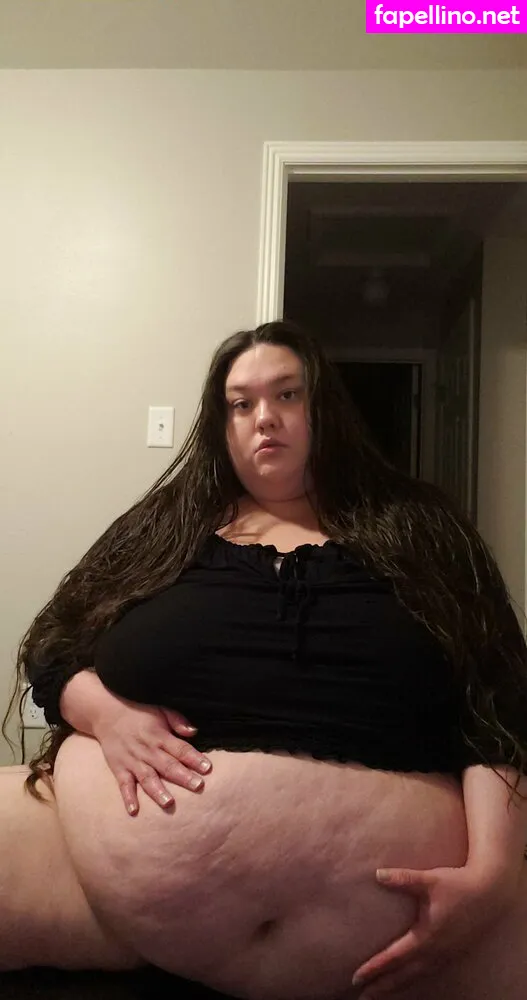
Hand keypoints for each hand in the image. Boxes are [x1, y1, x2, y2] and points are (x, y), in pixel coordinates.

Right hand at [92, 692, 211, 815]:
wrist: (107, 714)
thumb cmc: (140, 714)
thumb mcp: (161, 710)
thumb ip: (178, 721)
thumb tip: (194, 732)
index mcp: (160, 736)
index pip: (181, 749)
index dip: (194, 758)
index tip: (207, 768)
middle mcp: (148, 750)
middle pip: (167, 765)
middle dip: (183, 776)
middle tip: (198, 786)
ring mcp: (133, 761)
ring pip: (147, 778)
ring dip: (158, 790)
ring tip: (169, 802)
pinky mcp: (119, 769)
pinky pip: (124, 785)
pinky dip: (128, 798)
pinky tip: (134, 810)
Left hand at [352, 863, 516, 997]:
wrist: (490, 893)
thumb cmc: (458, 885)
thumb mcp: (429, 880)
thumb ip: (403, 879)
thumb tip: (378, 875)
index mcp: (426, 938)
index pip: (394, 958)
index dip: (374, 969)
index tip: (357, 978)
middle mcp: (435, 952)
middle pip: (403, 976)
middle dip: (382, 986)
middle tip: (363, 996)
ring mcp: (445, 956)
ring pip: (416, 977)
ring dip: (397, 986)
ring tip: (379, 992)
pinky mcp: (452, 953)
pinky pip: (428, 973)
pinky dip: (413, 979)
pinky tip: (407, 978)